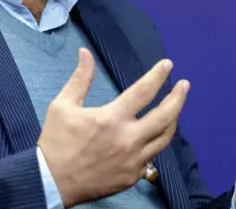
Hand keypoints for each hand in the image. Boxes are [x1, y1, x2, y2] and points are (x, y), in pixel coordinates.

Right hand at [37, 48, 189, 205]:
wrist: (51, 182)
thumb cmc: (56, 142)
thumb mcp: (62, 105)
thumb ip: (80, 78)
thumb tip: (85, 53)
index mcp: (111, 119)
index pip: (143, 92)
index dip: (158, 76)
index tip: (168, 65)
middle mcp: (127, 139)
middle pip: (165, 116)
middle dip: (178, 98)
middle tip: (184, 86)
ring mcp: (132, 160)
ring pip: (164, 138)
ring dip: (173, 120)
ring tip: (175, 108)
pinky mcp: (132, 176)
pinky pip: (152, 156)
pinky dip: (157, 142)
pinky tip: (157, 134)